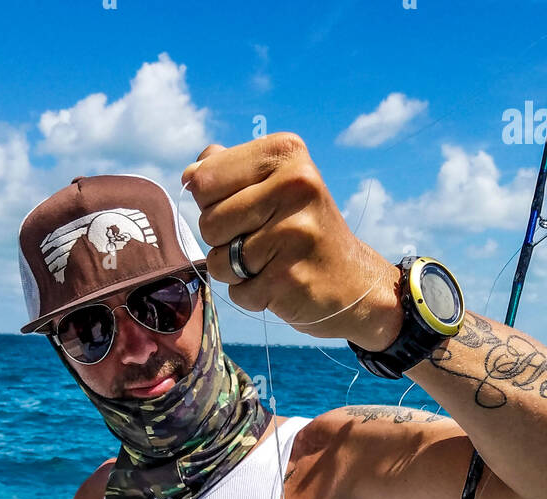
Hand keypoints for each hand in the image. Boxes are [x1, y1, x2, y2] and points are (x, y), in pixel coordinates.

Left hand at [181, 133, 402, 345]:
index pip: (203, 180)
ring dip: (236, 272)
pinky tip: (280, 284)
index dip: (213, 204)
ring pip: (219, 261)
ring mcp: (293, 232)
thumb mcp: (275, 185)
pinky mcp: (289, 277)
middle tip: (263, 242)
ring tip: (271, 263)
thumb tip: (192, 174)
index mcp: (285, 153)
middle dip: (224, 241)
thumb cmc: (302, 232)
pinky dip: (252, 296)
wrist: (355, 284)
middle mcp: (294, 185)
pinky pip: (238, 293)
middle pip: (209, 222)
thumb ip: (229, 171)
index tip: (250, 210)